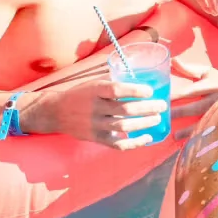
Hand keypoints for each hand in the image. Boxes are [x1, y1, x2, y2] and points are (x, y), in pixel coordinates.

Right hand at [22, 73, 169, 148]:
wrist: (55, 112)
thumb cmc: (79, 94)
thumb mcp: (92, 82)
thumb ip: (112, 80)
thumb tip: (138, 73)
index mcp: (95, 90)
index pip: (117, 89)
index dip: (135, 90)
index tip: (150, 90)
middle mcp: (95, 108)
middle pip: (125, 109)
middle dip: (147, 108)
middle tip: (162, 105)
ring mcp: (95, 125)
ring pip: (124, 126)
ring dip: (144, 123)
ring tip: (157, 118)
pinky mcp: (96, 138)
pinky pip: (117, 143)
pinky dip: (134, 143)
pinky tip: (147, 138)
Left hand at [169, 54, 217, 135]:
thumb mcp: (208, 71)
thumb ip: (189, 68)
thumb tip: (173, 60)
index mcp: (211, 85)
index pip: (190, 91)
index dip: (176, 95)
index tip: (163, 98)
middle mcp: (216, 99)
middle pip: (195, 108)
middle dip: (179, 113)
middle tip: (164, 117)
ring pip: (203, 122)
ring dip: (188, 130)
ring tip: (174, 135)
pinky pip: (210, 131)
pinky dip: (199, 137)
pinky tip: (190, 144)